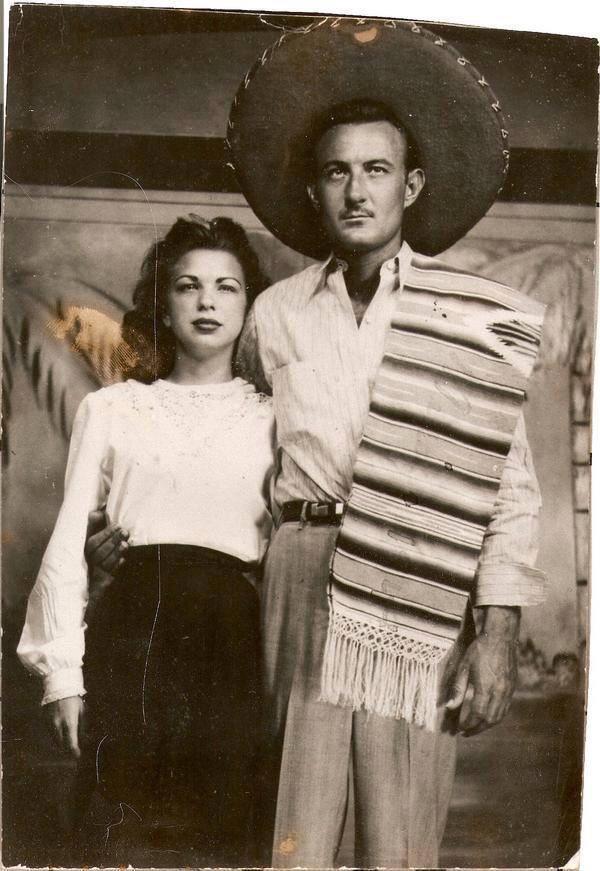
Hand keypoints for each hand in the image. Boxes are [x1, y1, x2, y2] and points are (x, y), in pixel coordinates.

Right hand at [47, 695, 84, 757]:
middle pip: (60, 745)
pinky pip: (50, 733)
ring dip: (60, 742)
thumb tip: (84, 740)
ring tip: (67, 739)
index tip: (77, 755)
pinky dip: (55, 735)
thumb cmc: (73, 699)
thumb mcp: (82, 712)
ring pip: (54, 740)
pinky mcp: (44, 721)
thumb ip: (82, 727)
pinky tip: (61, 731)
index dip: (74, 752)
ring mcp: (49, 724)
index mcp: (69, 723)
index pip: (70, 743)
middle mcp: (57, 726)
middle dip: (66, 748)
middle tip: (72, 748)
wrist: (58, 687)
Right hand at [85, 507, 128, 599]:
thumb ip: (94, 524)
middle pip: (99, 552)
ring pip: (105, 563)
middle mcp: (88, 562)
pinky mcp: (103, 582)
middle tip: (124, 532)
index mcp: (84, 550)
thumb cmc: (97, 552)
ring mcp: (95, 573)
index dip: (105, 533)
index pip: (93, 542)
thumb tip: (98, 514)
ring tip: (125, 544)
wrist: (93, 583)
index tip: (117, 526)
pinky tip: (123, 559)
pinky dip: (116, 567)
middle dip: (113, 541)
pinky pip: (109, 575)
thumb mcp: (94, 536)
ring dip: (116, 553)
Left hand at [446, 606, 519, 735]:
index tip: (459, 729)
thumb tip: (450, 706)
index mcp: (486, 688)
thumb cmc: (479, 650)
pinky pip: (505, 708)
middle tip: (466, 732)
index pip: (477, 715)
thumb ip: (458, 688)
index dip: (468, 725)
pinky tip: (488, 716)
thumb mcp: (464, 666)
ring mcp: (508, 691)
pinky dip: (496, 716)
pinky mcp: (512, 688)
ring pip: (499, 716)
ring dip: (487, 725)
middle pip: (489, 720)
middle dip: (477, 729)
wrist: (500, 637)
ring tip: (476, 727)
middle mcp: (499, 693)